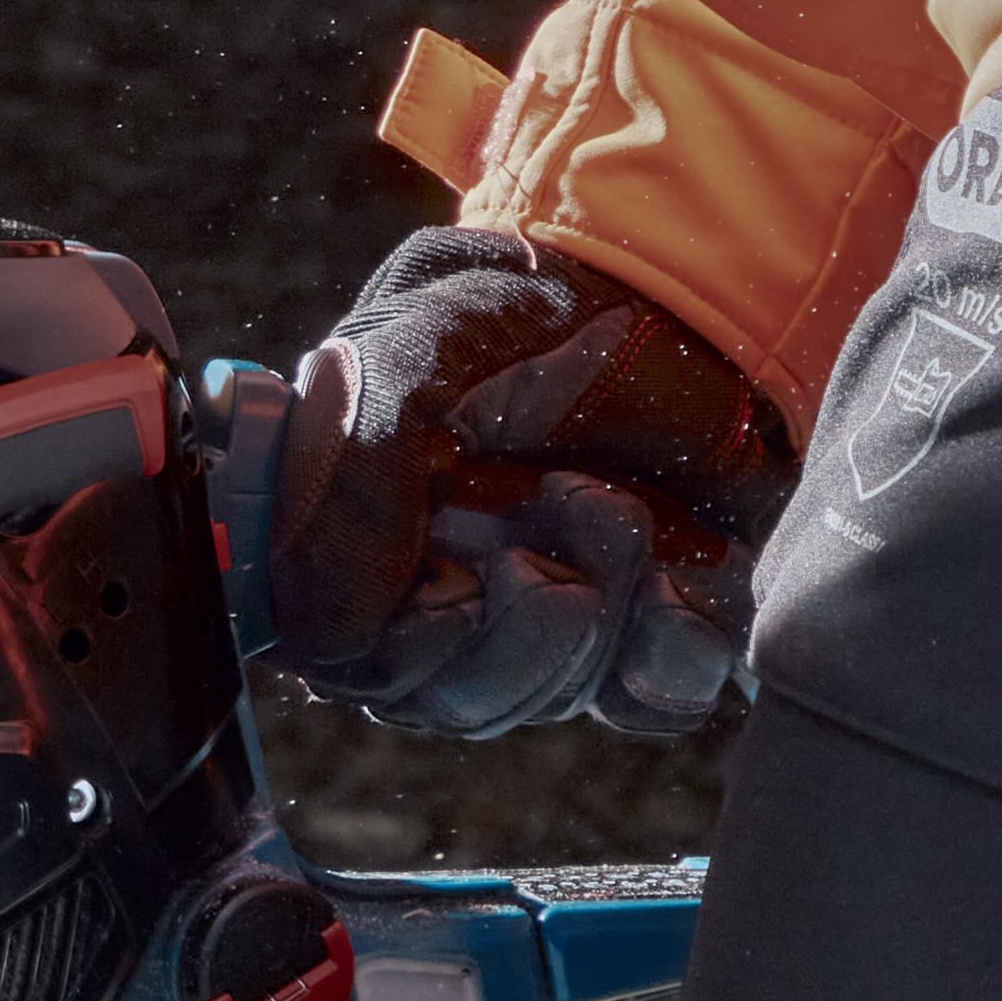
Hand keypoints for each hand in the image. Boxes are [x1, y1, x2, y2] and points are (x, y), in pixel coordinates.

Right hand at [270, 228, 790, 738]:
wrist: (657, 299)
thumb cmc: (510, 322)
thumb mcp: (410, 359)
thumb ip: (350, 479)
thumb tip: (328, 636)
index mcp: (347, 547)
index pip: (346, 663)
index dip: (407, 648)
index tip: (460, 588)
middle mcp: (430, 605)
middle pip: (452, 701)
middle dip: (522, 621)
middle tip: (570, 500)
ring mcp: (534, 632)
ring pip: (547, 700)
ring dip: (599, 609)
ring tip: (615, 503)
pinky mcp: (634, 640)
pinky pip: (648, 701)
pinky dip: (668, 651)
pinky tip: (674, 581)